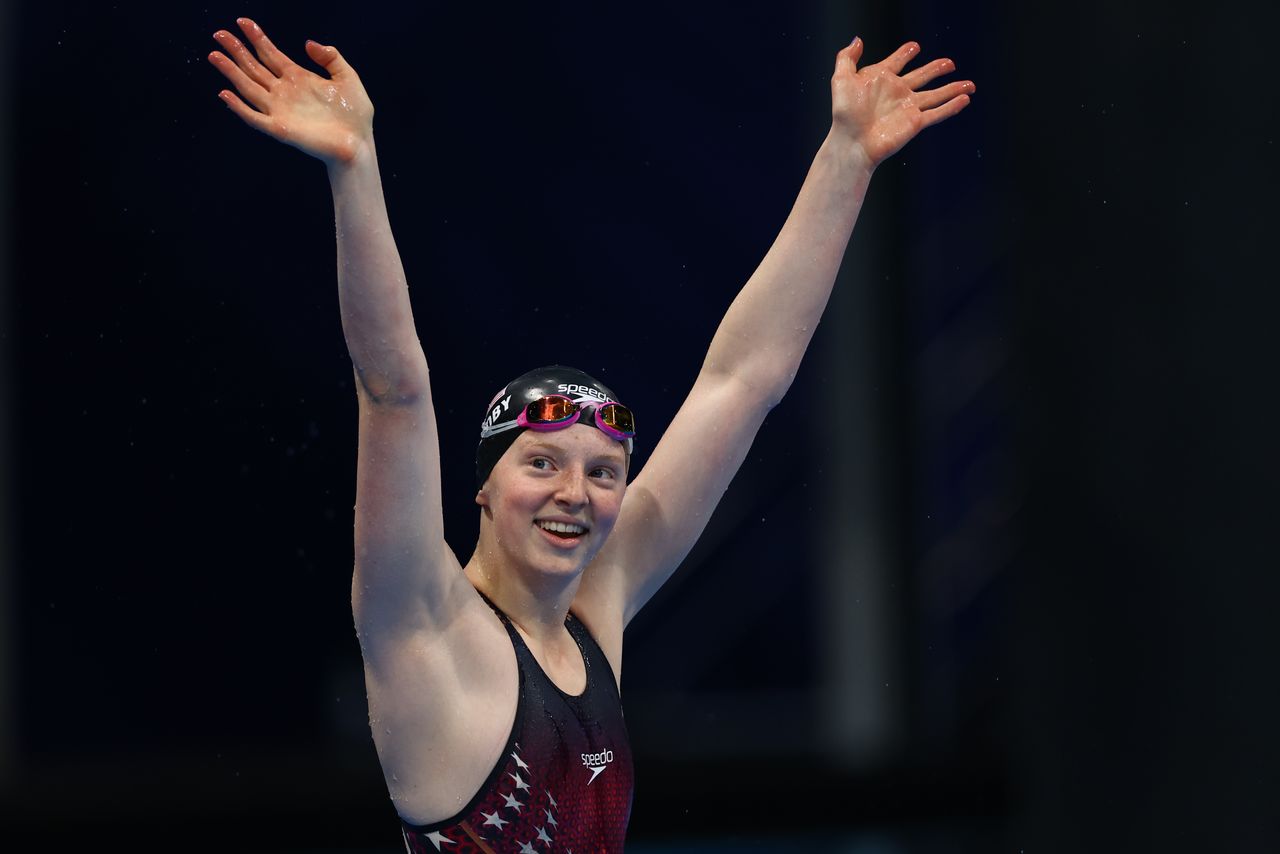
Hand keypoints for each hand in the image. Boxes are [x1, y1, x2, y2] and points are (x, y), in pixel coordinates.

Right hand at [208, 18, 373, 164]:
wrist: (359, 143)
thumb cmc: (355, 115)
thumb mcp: (347, 77)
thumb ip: (330, 57)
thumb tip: (308, 43)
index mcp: (298, 77)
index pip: (270, 53)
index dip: (256, 37)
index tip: (242, 21)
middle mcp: (284, 92)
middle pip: (253, 67)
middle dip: (236, 50)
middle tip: (218, 33)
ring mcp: (279, 110)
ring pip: (248, 87)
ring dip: (231, 72)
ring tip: (214, 55)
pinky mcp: (279, 128)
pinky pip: (254, 117)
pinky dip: (239, 107)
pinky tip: (225, 94)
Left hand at [829, 37, 974, 166]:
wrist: (852, 141)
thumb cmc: (844, 114)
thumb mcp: (841, 80)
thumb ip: (847, 58)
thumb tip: (858, 40)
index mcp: (881, 79)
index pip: (897, 61)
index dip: (905, 54)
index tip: (914, 47)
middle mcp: (897, 92)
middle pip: (923, 76)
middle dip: (936, 69)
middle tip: (949, 63)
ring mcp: (908, 107)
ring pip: (936, 95)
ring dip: (953, 88)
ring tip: (970, 84)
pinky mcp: (916, 123)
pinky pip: (937, 113)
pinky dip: (952, 107)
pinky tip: (965, 100)